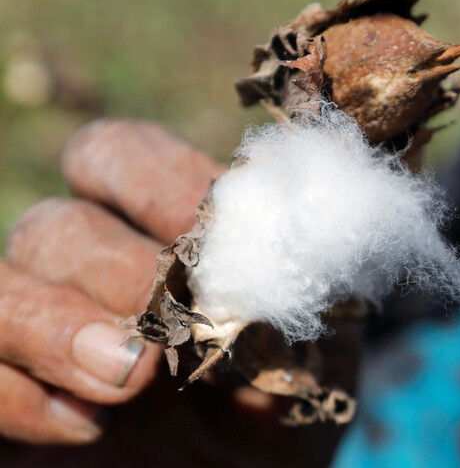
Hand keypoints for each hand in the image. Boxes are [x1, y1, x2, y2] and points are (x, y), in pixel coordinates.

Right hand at [0, 119, 357, 466]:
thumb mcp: (308, 360)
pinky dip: (14, 393)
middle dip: (115, 270)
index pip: (118, 155)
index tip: (212, 240)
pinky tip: (86, 427)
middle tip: (168, 330)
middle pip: (56, 224)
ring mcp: (38, 331)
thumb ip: (285, 311)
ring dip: (53, 324)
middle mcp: (89, 271)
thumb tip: (256, 281)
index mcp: (163, 233)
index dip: (156, 182)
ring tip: (128, 378)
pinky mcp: (5, 392)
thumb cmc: (275, 413)